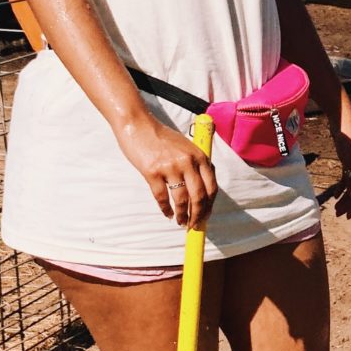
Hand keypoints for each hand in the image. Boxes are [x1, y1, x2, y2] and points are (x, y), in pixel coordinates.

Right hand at [115, 113, 217, 229]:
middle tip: (194, 226)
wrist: (138, 125)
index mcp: (199, 156)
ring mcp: (170, 167)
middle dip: (198, 215)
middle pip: (199, 197)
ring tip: (180, 222)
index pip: (211, 187)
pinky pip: (162, 197)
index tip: (206, 217)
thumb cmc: (162, 138)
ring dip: (182, 215)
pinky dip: (165, 209)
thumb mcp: (186, 147)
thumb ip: (196, 165)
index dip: (210, 206)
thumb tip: (202, 194)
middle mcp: (188, 162)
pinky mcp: (152, 172)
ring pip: (181, 199)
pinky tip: (167, 213)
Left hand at [327, 109, 350, 218]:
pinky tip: (335, 195)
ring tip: (336, 208)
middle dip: (349, 204)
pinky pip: (347, 179)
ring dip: (345, 198)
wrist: (342, 122)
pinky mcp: (349, 163)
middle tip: (339, 215)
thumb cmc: (347, 139)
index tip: (348, 216)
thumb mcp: (348, 160)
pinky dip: (342, 188)